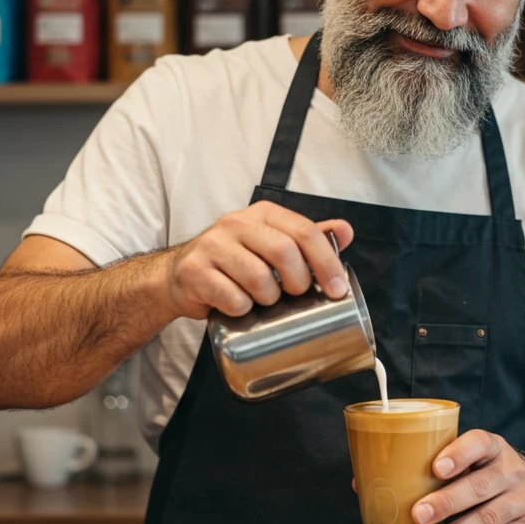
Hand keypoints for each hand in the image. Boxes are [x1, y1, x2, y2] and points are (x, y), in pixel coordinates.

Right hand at [165, 201, 353, 320]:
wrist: (179, 276)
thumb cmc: (234, 262)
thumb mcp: (271, 243)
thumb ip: (308, 238)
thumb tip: (346, 231)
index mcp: (263, 214)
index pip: (304, 232)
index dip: (326, 262)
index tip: (337, 290)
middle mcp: (237, 223)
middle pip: (284, 252)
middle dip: (298, 282)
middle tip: (296, 295)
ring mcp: (213, 245)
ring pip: (258, 278)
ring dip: (269, 299)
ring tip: (263, 301)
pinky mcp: (195, 271)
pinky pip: (232, 298)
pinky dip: (242, 310)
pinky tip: (238, 307)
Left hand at [411, 430, 524, 523]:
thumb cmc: (490, 472)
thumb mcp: (477, 457)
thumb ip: (446, 464)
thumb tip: (385, 483)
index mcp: (495, 447)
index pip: (479, 444)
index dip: (458, 455)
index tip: (436, 468)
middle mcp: (512, 472)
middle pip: (480, 487)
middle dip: (447, 503)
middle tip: (419, 514)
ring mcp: (522, 502)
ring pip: (487, 520)